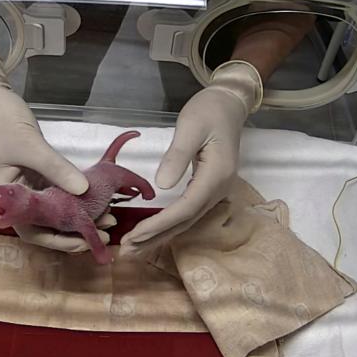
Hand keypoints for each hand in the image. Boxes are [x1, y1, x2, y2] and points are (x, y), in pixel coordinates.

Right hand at [0, 48, 113, 251]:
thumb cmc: (0, 122)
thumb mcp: (30, 146)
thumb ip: (56, 169)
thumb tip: (84, 190)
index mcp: (5, 199)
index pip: (32, 230)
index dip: (59, 241)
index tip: (85, 242)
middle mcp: (15, 198)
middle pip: (45, 224)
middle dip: (74, 230)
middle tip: (106, 227)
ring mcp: (26, 186)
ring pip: (53, 209)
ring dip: (78, 214)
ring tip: (108, 214)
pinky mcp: (35, 173)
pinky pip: (56, 191)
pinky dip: (74, 196)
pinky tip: (95, 197)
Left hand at [120, 61, 261, 254]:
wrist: (228, 104)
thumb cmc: (209, 111)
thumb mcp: (190, 126)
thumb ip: (177, 156)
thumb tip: (162, 185)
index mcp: (217, 175)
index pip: (185, 208)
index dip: (160, 224)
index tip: (135, 235)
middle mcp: (219, 189)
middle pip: (185, 222)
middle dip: (155, 238)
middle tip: (127, 253)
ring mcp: (216, 190)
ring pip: (186, 221)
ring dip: (160, 236)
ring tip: (134, 250)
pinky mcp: (209, 188)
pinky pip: (187, 213)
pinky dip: (168, 225)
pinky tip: (152, 234)